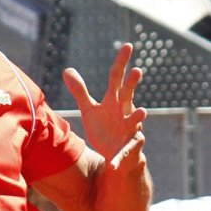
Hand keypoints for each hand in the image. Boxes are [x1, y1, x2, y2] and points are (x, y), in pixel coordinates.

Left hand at [62, 42, 147, 169]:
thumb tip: (67, 70)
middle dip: (133, 84)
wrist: (115, 154)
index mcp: (115, 101)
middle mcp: (126, 112)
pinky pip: (124, 153)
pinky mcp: (128, 149)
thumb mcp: (90, 109)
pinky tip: (112, 165)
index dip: (122, 63)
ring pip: (136, 122)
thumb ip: (80, 91)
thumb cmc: (105, 128)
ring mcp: (130, 130)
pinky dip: (118, 159)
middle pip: (129, 95)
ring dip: (139, 117)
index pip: (118, 78)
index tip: (128, 45)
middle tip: (137, 71)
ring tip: (143, 111)